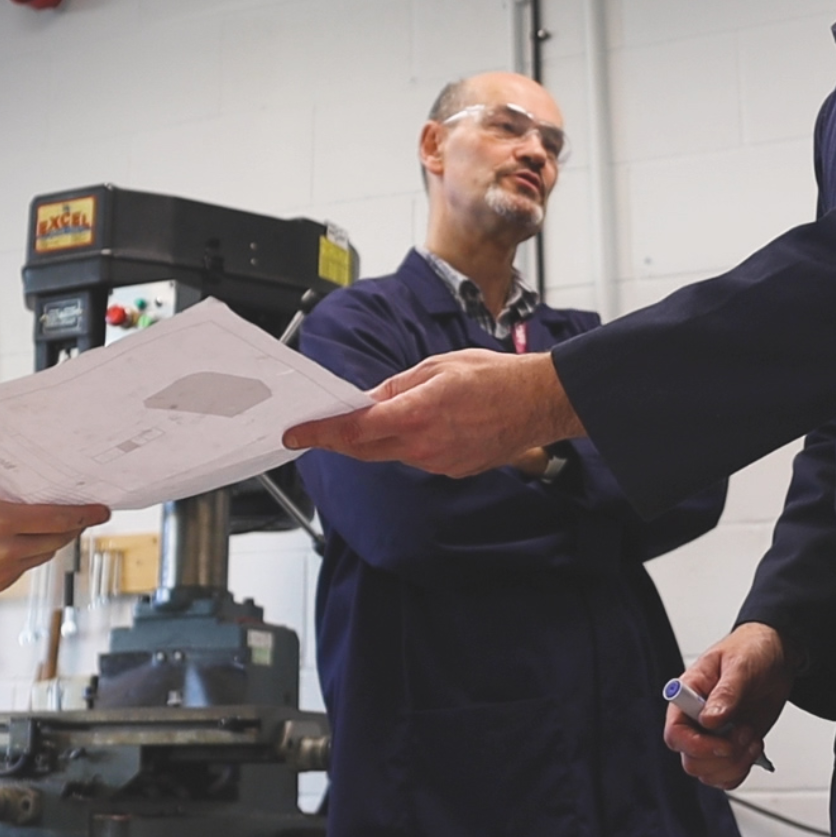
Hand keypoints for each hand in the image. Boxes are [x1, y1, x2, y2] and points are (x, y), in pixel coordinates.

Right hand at [0, 485, 107, 592]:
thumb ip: (20, 495)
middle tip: (85, 514)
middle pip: (57, 539)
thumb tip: (58, 493)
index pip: (57, 518)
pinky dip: (30, 553)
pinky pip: (28, 566)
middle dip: (73, 527)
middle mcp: (2, 548)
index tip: (103, 510)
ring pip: (45, 554)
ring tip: (50, 525)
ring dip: (52, 540)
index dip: (84, 515)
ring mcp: (0, 571)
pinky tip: (20, 542)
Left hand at [283, 350, 584, 476]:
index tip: (296, 434)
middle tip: (322, 425)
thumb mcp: (438, 366)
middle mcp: (423, 447)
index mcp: (416, 415)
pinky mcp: (452, 470)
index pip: (354, 430)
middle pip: (364, 449)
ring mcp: (438, 464)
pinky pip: (418, 457)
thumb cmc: (496, 377)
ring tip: (396, 409)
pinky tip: (428, 422)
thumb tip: (367, 399)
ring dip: (381, 436)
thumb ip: (397, 386)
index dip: (320, 433)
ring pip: (392, 453)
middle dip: (340, 439)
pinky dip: (410, 442)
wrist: (539, 403)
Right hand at [664, 623, 794, 790]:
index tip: (723, 744)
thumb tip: (709, 720)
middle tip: (744, 732)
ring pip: (708, 773)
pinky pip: (726, 776)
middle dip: (722, 756)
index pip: (675, 733)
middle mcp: (696, 719)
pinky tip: (754, 747)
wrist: (776, 656)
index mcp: (688, 695)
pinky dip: (742, 769)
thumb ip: (725, 692)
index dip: (695, 746)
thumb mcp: (740, 665)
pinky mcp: (732, 746)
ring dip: (735, 764)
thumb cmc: (751, 650)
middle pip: (691, 761)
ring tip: (752, 737)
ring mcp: (714, 736)